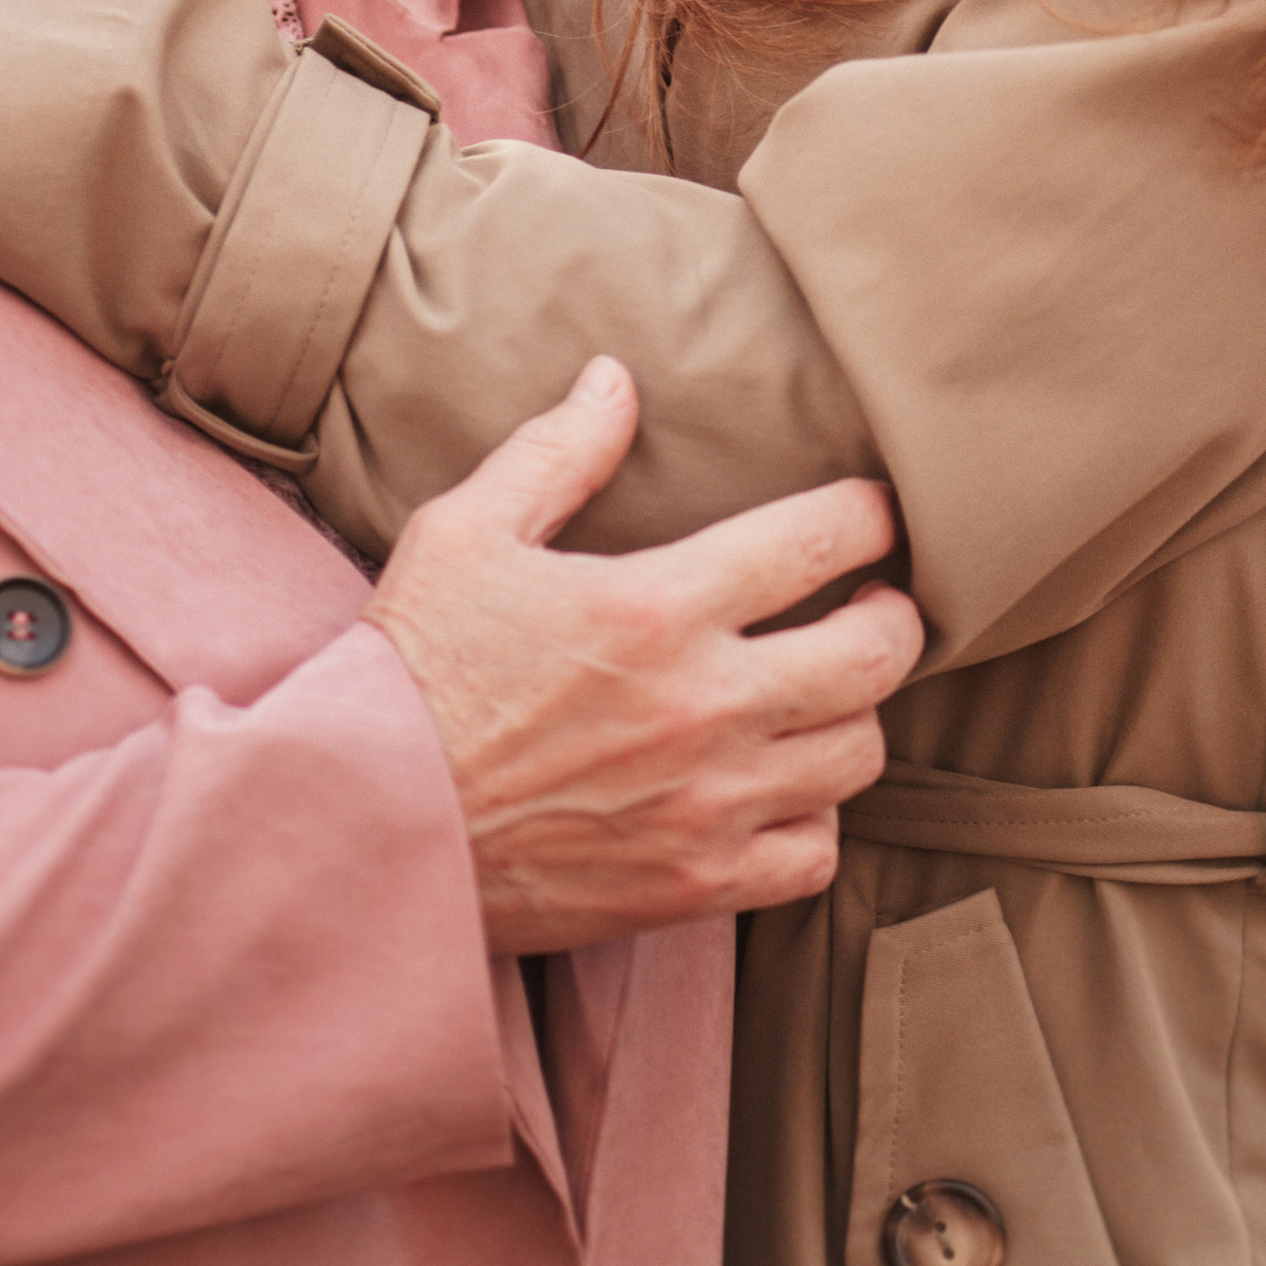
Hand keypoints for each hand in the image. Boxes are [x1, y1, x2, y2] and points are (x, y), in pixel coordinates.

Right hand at [368, 356, 915, 956]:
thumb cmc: (413, 667)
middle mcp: (702, 705)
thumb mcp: (467, 532)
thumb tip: (617, 380)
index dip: (869, 516)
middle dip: (894, 614)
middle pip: (875, 654)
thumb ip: (557, 453)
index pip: (816, 542)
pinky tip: (782, 785)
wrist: (371, 823)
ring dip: (855, 713)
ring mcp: (707, 804)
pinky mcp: (695, 884)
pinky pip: (813, 854)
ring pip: (858, 754)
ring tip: (826, 687)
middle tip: (872, 598)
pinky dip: (816, 817)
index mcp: (655, 606)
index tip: (875, 511)